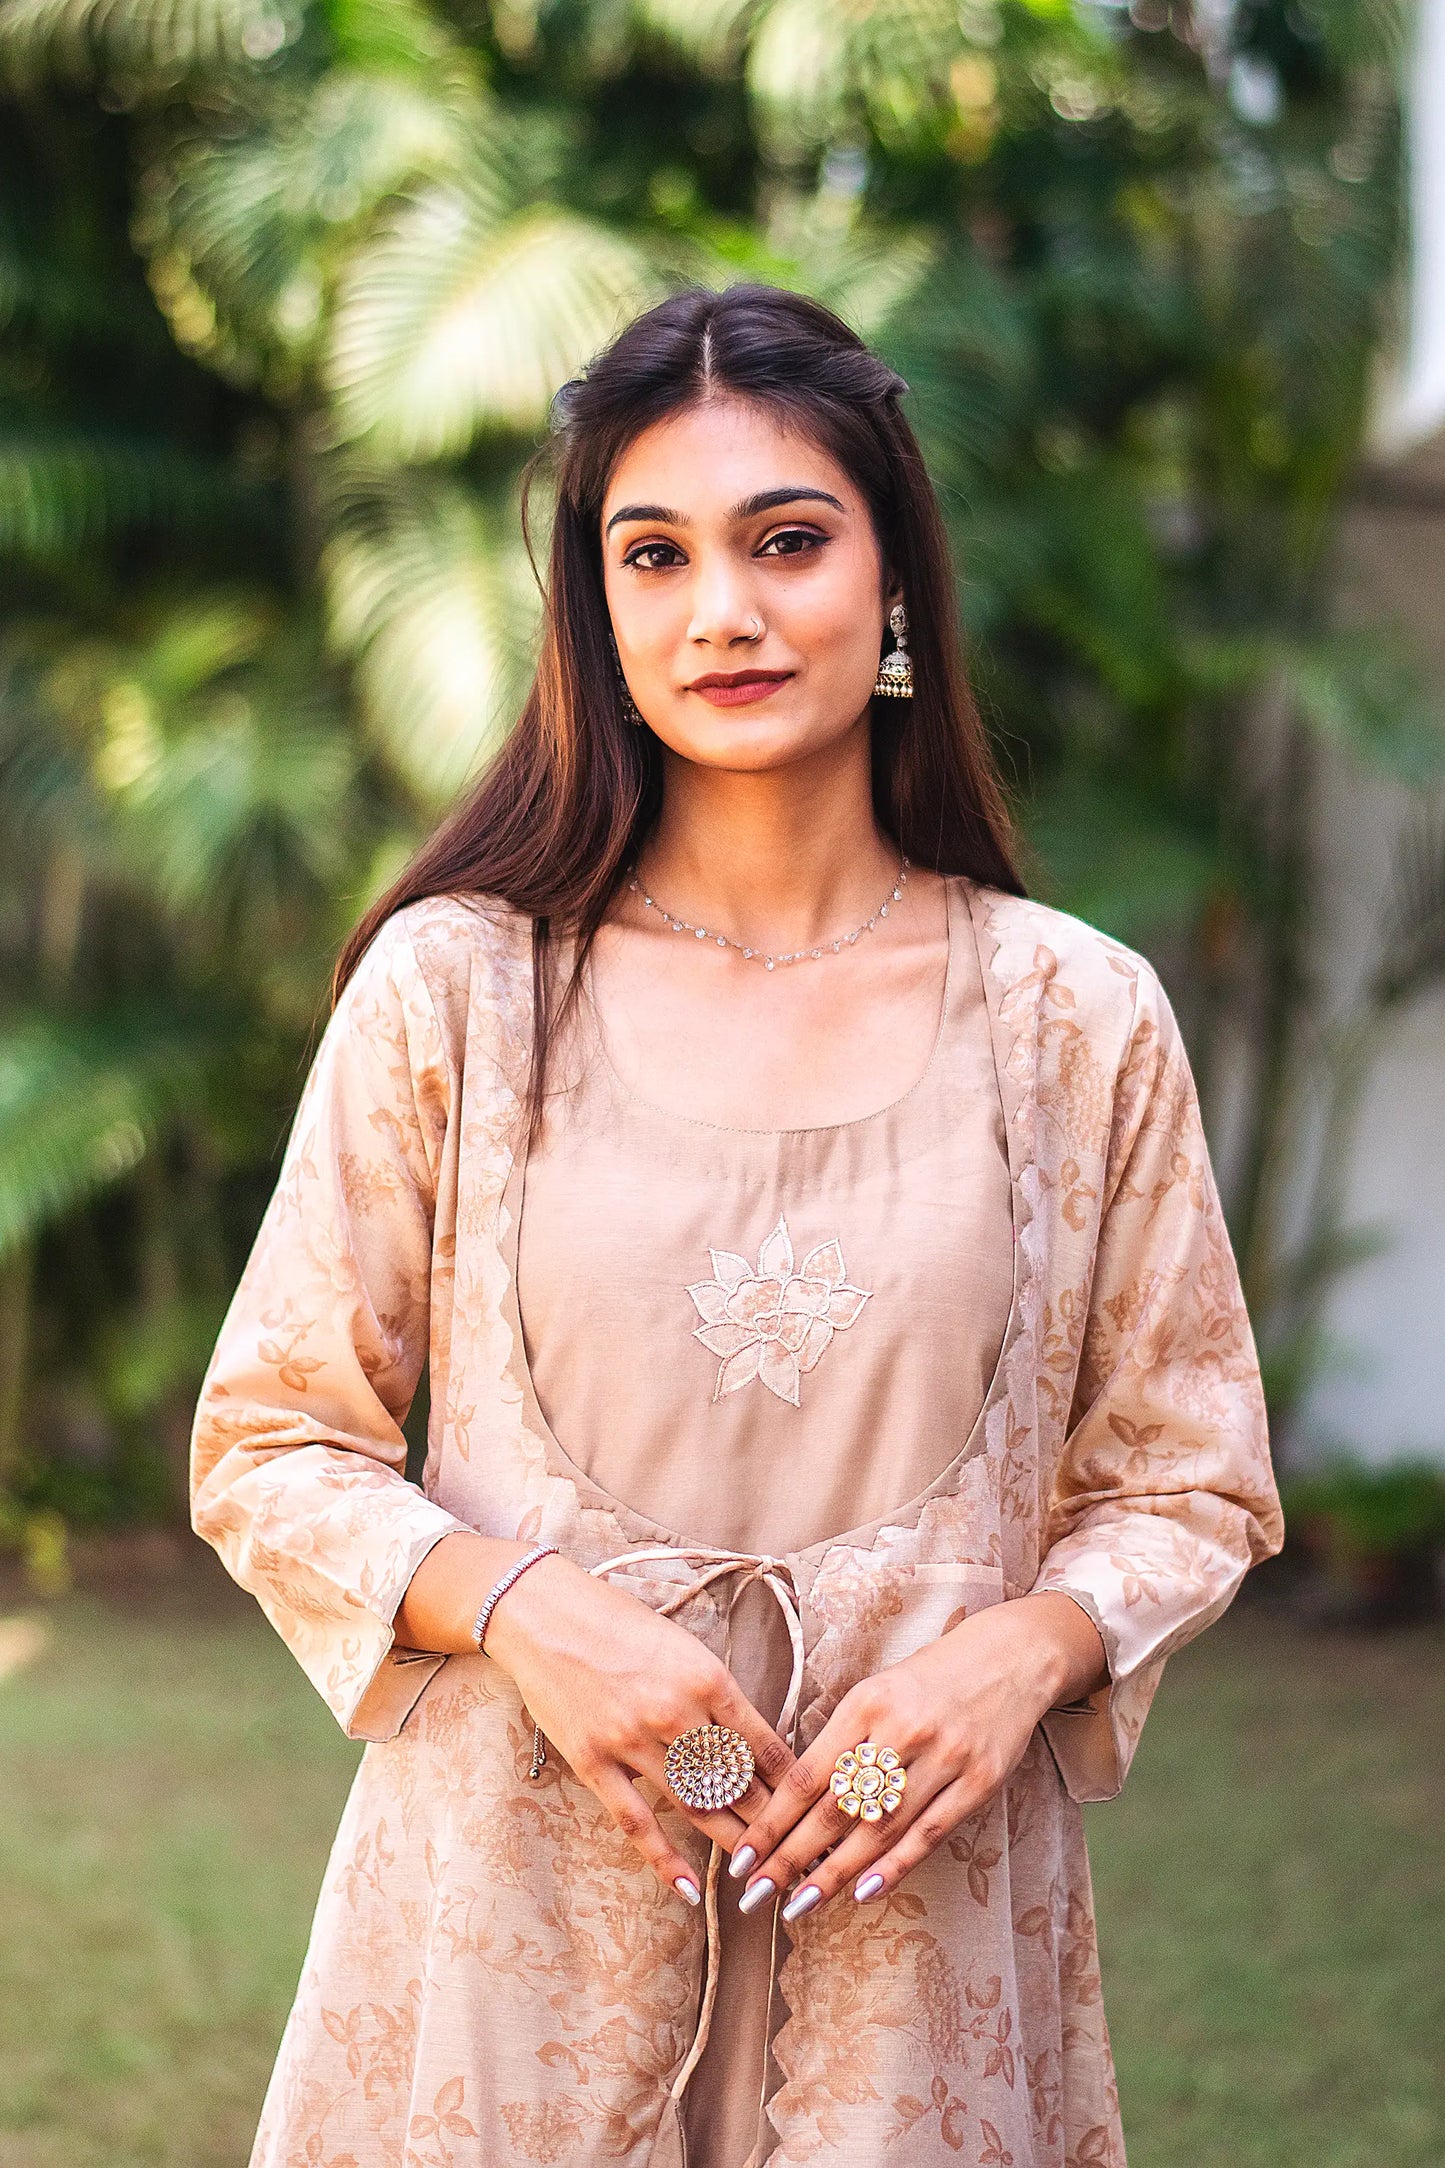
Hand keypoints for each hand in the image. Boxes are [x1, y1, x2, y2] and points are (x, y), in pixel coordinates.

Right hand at [484, 1551, 795, 1905]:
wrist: (544, 1614)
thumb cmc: (618, 1621)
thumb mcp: (682, 1646)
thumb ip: (716, 1694)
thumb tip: (753, 1741)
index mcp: (707, 1677)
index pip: (764, 1745)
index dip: (793, 1786)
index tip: (812, 1812)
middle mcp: (676, 1712)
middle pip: (737, 1784)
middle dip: (774, 1825)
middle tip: (802, 1858)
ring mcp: (632, 1741)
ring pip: (696, 1808)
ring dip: (732, 1844)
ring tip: (762, 1875)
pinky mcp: (594, 1763)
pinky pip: (636, 1822)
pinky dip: (664, 1860)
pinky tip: (688, 1889)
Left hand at [728, 1592, 1106, 1919]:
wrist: (1011, 1657)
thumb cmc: (930, 1679)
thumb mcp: (877, 1692)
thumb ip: (842, 1740)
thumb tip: (794, 1801)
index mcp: (867, 1703)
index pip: (807, 1775)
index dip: (771, 1822)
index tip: (741, 1858)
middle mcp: (902, 1730)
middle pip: (837, 1808)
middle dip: (790, 1857)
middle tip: (755, 1894)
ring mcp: (944, 1757)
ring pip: (880, 1827)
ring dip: (835, 1873)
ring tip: (799, 1905)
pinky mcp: (979, 1781)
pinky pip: (929, 1832)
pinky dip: (894, 1866)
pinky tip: (862, 1892)